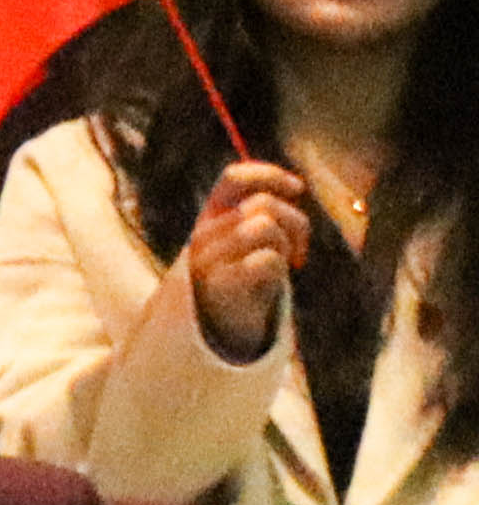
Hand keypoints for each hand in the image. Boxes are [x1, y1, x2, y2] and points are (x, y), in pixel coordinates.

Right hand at [185, 159, 319, 359]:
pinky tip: (280, 280)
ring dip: (287, 244)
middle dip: (295, 223)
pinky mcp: (222, 284)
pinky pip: (267, 259)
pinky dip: (280, 266)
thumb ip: (256, 213)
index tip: (296, 187)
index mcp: (210, 216)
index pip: (234, 178)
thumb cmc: (240, 279)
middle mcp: (206, 231)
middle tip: (299, 248)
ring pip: (266, 227)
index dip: (268, 175)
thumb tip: (293, 184)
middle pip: (264, 205)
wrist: (213, 329)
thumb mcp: (242, 241)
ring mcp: (211, 257)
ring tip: (288, 262)